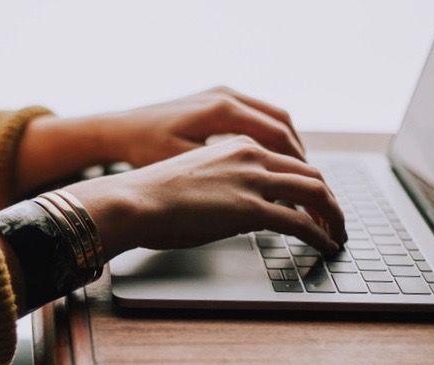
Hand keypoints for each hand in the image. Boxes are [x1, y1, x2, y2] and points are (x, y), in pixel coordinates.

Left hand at [13, 86, 304, 195]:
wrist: (117, 130)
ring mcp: (223, 95)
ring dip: (290, 149)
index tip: (313, 192)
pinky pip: (258, 117)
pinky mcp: (216, 100)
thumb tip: (265, 199)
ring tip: (300, 179)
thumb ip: (226, 180)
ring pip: (274, 119)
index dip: (300, 167)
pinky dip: (272, 139)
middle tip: (316, 190)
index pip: (279, 137)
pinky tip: (273, 163)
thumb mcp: (187, 169)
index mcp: (222, 111)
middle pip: (284, 126)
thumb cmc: (144, 152)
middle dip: (302, 160)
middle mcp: (227, 97)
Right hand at [64, 135, 345, 258]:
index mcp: (237, 144)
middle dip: (329, 199)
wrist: (133, 200)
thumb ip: (224, 183)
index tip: (315, 200)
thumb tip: (237, 209)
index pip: (288, 160)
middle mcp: (251, 155)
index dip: (308, 182)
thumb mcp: (195, 177)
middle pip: (310, 173)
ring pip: (315, 192)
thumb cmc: (151, 194)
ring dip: (333, 216)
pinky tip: (325, 246)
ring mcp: (253, 180)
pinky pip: (301, 222)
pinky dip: (320, 235)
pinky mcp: (251, 208)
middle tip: (335, 219)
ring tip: (337, 234)